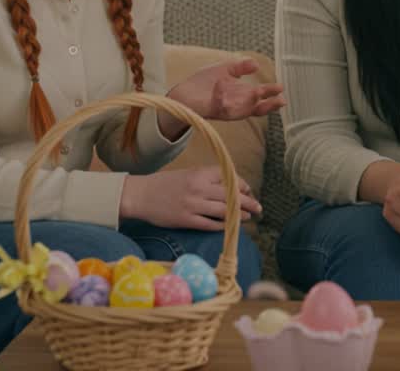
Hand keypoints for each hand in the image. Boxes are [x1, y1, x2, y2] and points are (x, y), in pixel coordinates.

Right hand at [119, 165, 262, 230]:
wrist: (139, 195)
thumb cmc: (164, 184)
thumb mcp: (187, 173)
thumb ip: (207, 178)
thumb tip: (230, 187)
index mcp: (199, 173)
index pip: (230, 177)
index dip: (243, 185)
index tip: (248, 190)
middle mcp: (198, 188)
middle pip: (231, 195)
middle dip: (249, 202)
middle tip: (259, 207)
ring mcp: (193, 205)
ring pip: (224, 211)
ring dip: (239, 215)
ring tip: (249, 217)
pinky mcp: (186, 220)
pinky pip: (210, 224)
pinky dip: (222, 226)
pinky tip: (229, 226)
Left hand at [168, 58, 285, 121]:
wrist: (182, 94)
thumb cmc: (203, 84)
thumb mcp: (225, 70)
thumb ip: (240, 67)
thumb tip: (256, 64)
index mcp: (241, 96)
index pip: (260, 99)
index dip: (271, 95)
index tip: (280, 89)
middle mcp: (236, 105)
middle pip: (256, 109)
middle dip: (268, 104)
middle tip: (280, 99)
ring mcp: (224, 109)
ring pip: (241, 110)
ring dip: (249, 102)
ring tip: (258, 92)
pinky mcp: (211, 110)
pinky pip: (219, 105)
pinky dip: (221, 96)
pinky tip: (222, 83)